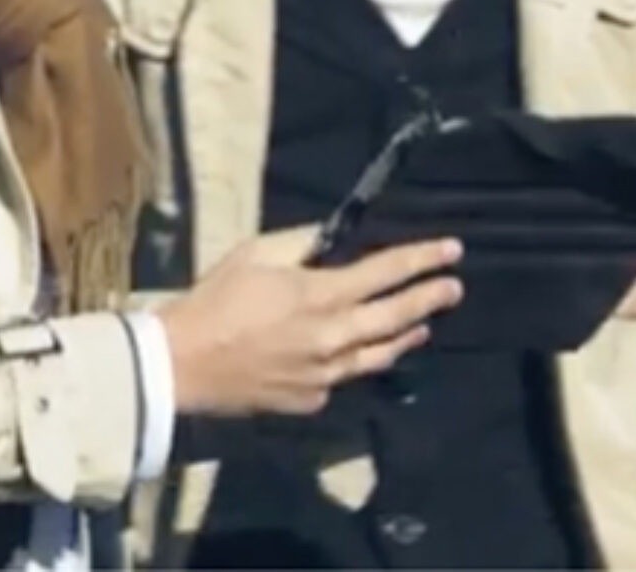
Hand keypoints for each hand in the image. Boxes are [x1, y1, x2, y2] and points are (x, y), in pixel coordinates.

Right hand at [157, 230, 462, 415]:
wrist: (180, 365)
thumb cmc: (217, 299)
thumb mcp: (259, 252)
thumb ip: (304, 241)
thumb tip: (336, 235)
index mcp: (320, 295)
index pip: (386, 272)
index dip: (422, 258)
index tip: (452, 249)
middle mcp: (332, 337)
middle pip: (395, 316)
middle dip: (429, 298)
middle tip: (455, 287)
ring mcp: (323, 375)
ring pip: (378, 354)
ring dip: (407, 335)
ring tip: (425, 325)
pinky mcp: (309, 399)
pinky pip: (344, 378)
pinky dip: (359, 361)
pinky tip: (366, 353)